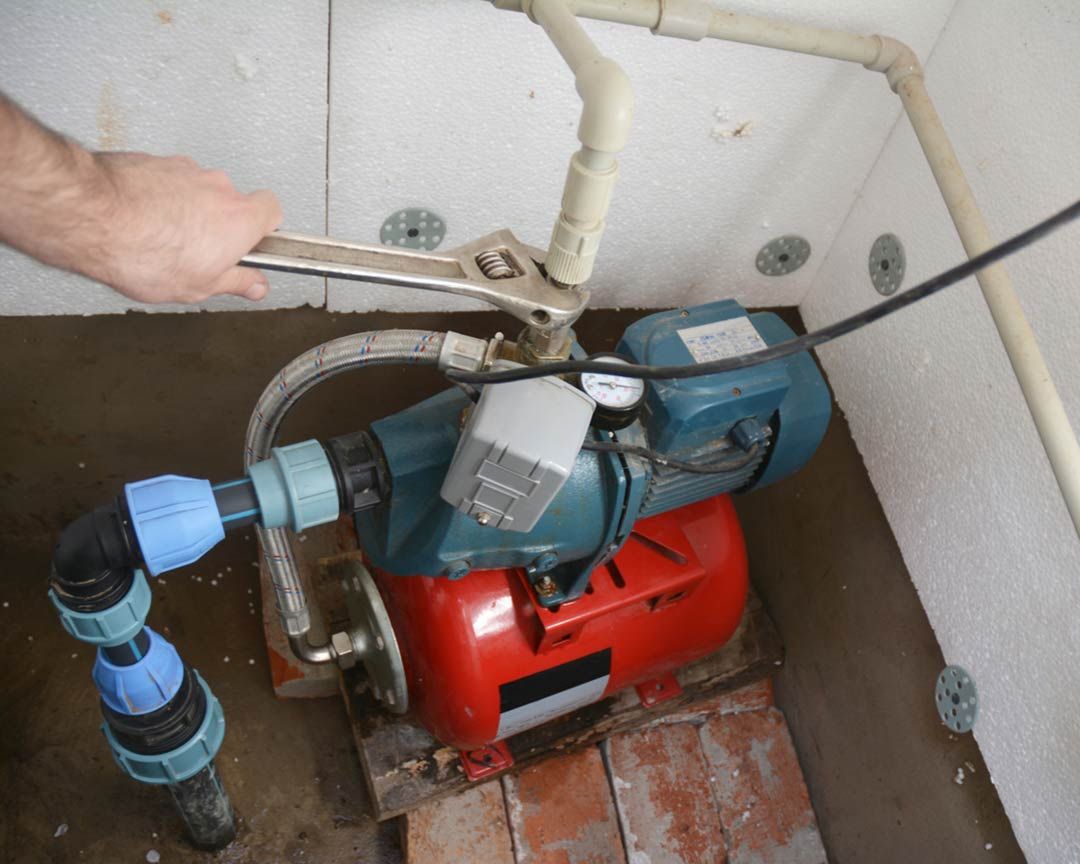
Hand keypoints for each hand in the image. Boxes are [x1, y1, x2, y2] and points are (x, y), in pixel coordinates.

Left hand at [88, 152, 282, 302]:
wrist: (93, 216)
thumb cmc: (144, 250)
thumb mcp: (200, 286)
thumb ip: (236, 282)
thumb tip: (255, 285)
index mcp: (240, 218)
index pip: (273, 211)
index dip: (265, 229)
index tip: (253, 246)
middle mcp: (218, 186)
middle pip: (232, 201)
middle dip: (219, 223)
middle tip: (200, 251)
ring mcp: (185, 169)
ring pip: (197, 190)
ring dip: (187, 210)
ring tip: (162, 238)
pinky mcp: (154, 160)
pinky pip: (166, 180)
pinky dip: (159, 198)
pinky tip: (141, 221)